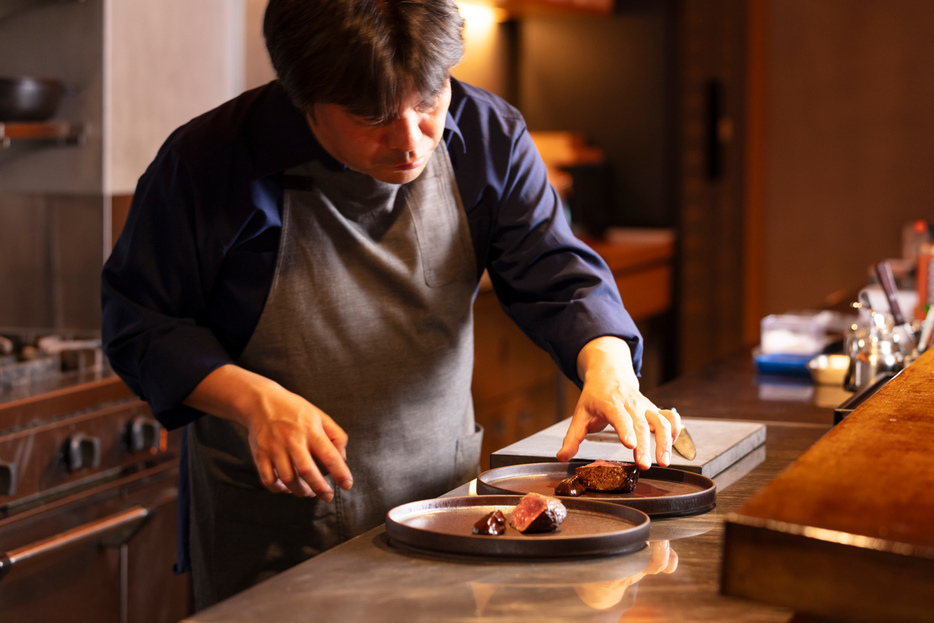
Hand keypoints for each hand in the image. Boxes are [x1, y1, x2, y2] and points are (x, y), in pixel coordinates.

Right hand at [184, 364, 351, 499]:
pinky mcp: (259, 454)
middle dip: (320, 488)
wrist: (261, 401)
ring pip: (288, 479)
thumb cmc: (295, 410)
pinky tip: (287, 488)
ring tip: (308, 492)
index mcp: (311, 429)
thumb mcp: (320, 416)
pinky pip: (268, 479)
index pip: (329, 455)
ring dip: (300, 491)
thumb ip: (335, 436)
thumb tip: (343, 459)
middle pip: (307, 471)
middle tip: (327, 496)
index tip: (347, 484)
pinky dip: (278, 489)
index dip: (340, 473)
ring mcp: (274, 447)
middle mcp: (292, 439)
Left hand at [557, 337, 680, 469]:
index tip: (630, 445)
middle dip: (645, 446)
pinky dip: (675, 431)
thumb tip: (562, 457)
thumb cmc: (595, 397)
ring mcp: (645, 406)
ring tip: (664, 462)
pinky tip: (672, 446)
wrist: (609, 374)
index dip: (625, 430)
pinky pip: (670, 418)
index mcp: (610, 403)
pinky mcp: (654, 410)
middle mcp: (631, 404)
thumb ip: (572, 438)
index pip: (619, 416)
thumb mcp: (580, 415)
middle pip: (641, 425)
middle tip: (645, 465)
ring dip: (665, 442)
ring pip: (661, 422)